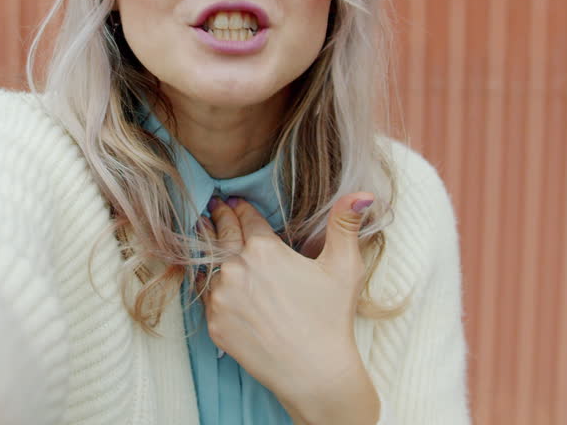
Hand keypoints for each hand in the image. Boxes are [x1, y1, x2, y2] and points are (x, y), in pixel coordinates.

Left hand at [200, 193, 379, 420]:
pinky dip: (207, 283)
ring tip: (203, 231)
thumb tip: (362, 193)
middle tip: (214, 207)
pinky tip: (208, 275)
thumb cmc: (331, 318)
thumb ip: (345, 224)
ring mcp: (221, 297)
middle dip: (220, 218)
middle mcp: (235, 268)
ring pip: (208, 263)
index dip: (242, 207)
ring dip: (208, 247)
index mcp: (263, 249)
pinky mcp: (214, 323)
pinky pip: (205, 296)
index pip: (246, 218)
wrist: (314, 372)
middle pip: (221, 234)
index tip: (234, 200)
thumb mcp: (344, 266)